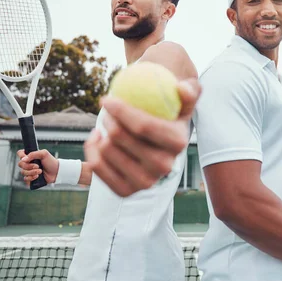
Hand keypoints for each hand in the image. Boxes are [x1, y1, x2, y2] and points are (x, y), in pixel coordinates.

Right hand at [17, 149, 58, 184]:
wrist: (56, 172)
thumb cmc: (51, 162)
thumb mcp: (44, 154)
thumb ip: (33, 154)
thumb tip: (23, 159)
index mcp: (30, 156)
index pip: (20, 153)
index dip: (21, 156)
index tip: (28, 158)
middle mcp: (28, 163)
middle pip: (20, 164)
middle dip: (29, 166)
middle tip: (38, 166)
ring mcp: (28, 171)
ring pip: (23, 172)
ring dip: (32, 172)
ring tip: (40, 171)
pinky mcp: (30, 178)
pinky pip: (25, 179)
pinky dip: (31, 178)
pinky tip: (37, 176)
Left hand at [87, 78, 200, 196]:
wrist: (158, 138)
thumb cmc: (169, 109)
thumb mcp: (184, 95)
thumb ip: (189, 89)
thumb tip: (182, 89)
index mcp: (178, 143)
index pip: (143, 126)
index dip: (120, 110)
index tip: (106, 99)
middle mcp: (164, 167)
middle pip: (119, 137)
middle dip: (108, 118)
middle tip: (107, 111)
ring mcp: (146, 182)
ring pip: (106, 151)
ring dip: (100, 132)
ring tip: (106, 125)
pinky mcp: (126, 191)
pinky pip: (96, 167)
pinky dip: (92, 149)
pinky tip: (99, 139)